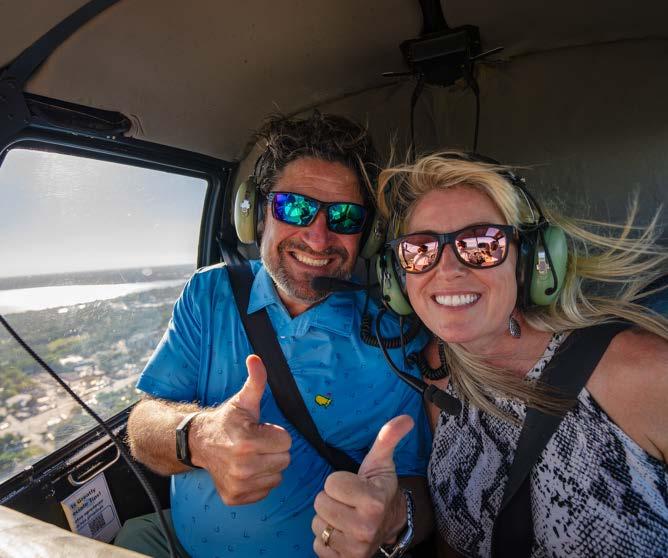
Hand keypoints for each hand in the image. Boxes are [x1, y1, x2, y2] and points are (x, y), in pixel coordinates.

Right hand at [189, 354, 291, 504]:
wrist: (199, 443)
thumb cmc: (226, 421)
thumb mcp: (243, 400)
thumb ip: (256, 380)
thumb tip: (256, 358)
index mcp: (247, 442)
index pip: (287, 441)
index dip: (276, 434)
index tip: (261, 430)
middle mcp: (243, 466)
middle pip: (284, 460)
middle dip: (274, 449)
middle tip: (257, 443)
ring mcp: (239, 484)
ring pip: (277, 476)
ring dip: (268, 466)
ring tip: (252, 455)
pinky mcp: (235, 497)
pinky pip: (266, 491)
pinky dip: (260, 481)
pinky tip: (247, 469)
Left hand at [311, 415, 413, 557]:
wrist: (388, 524)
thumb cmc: (378, 488)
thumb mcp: (381, 462)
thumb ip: (388, 438)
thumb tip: (406, 417)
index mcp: (373, 502)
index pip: (330, 483)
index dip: (339, 481)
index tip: (355, 485)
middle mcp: (364, 528)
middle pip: (319, 503)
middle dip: (331, 499)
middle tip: (348, 501)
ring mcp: (354, 549)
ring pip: (317, 524)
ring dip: (327, 518)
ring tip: (345, 515)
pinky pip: (318, 545)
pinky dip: (326, 539)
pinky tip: (342, 533)